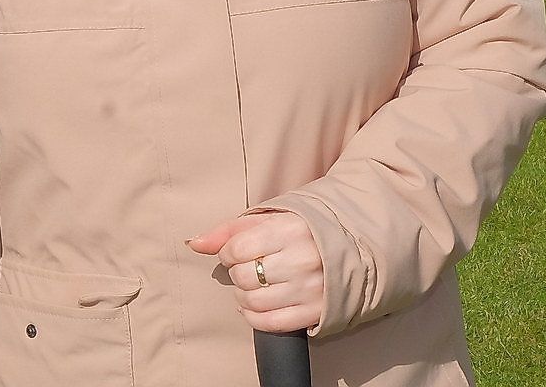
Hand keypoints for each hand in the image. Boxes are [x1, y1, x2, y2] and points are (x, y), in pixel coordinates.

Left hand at [187, 211, 323, 333]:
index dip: (228, 253)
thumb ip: (229, 230)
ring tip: (253, 286)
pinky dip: (254, 318)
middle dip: (238, 274)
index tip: (235, 253)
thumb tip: (195, 243)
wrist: (351, 249)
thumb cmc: (303, 232)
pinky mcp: (315, 312)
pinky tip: (254, 307)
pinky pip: (271, 324)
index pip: (236, 249)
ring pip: (254, 302)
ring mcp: (310, 289)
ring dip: (244, 296)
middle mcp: (301, 261)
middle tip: (248, 268)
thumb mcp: (268, 220)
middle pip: (244, 277)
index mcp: (289, 231)